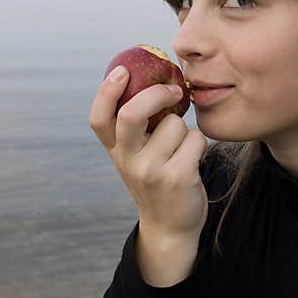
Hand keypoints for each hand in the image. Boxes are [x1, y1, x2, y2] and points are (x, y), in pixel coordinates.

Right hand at [89, 66, 208, 244]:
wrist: (170, 226)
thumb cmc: (157, 179)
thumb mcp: (137, 155)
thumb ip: (137, 126)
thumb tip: (153, 78)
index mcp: (116, 150)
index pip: (98, 118)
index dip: (106, 91)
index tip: (122, 70)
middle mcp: (128, 160)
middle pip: (132, 113)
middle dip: (156, 94)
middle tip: (174, 90)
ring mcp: (151, 171)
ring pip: (174, 123)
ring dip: (185, 128)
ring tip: (182, 147)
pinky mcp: (177, 178)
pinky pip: (195, 138)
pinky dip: (199, 143)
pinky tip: (192, 159)